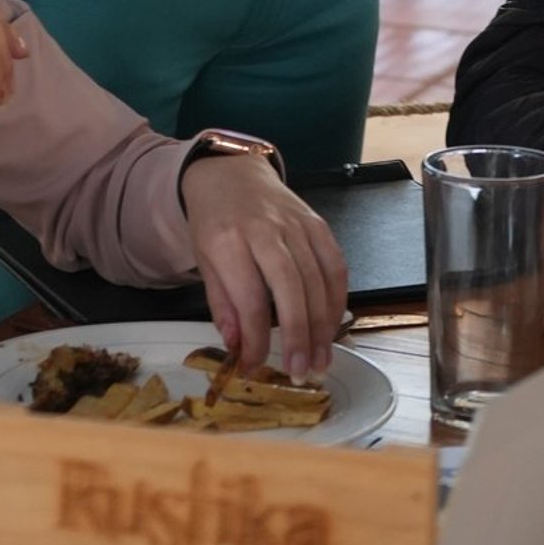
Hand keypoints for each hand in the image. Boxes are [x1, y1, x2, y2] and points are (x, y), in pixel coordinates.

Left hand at [179, 157, 348, 382]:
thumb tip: (239, 348)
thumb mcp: (205, 261)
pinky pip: (335, 263)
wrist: (230, 172)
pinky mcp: (317, 222)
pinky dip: (338, 298)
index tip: (255, 366)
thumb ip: (223, 305)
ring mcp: (296, 224)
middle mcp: (266, 230)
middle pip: (290, 289)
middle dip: (299, 336)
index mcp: (229, 241)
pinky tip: (333, 324)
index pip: (249, 299)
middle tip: (302, 372)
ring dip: (323, 325)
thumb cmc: (215, 221)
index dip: (255, 339)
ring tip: (321, 359)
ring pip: (318, 279)